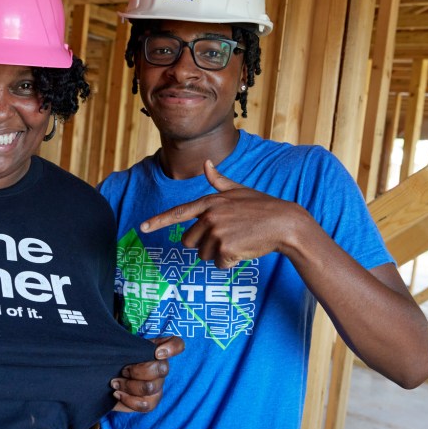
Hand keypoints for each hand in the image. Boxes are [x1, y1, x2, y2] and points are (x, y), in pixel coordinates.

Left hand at [112, 336, 184, 412]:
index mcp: (156, 350)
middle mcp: (161, 367)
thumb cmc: (115, 362)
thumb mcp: (120, 348)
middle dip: (137, 371)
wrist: (107, 380)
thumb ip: (128, 345)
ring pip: (150, 388)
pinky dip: (128, 400)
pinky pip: (145, 404)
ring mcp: (158, 386)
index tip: (157, 353)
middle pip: (161, 369)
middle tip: (123, 370)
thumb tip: (129, 347)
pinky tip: (118, 394)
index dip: (172, 348)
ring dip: (128, 386)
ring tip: (115, 383)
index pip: (177, 344)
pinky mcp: (151, 402)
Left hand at [140, 160, 310, 268]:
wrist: (284, 223)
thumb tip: (207, 164)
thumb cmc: (262, 207)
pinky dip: (230, 262)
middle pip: (189, 242)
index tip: (143, 227)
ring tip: (238, 240)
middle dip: (204, 244)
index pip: (178, 213)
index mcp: (210, 202)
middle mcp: (209, 217)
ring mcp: (217, 233)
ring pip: (204, 255)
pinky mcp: (225, 249)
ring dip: (219, 254)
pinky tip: (244, 249)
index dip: (159, 221)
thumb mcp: (239, 190)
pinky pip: (219, 264)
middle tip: (227, 236)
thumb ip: (219, 181)